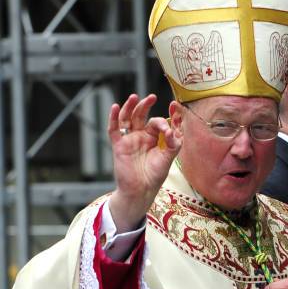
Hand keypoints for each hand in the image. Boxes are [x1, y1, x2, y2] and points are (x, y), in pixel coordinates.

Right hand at [108, 94, 181, 231]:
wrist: (141, 190)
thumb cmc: (154, 176)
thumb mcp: (168, 158)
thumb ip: (173, 144)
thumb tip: (171, 130)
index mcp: (152, 138)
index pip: (156, 122)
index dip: (162, 121)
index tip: (167, 128)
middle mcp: (140, 136)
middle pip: (140, 115)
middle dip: (145, 105)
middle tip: (152, 97)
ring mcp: (128, 140)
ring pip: (126, 118)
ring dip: (129, 107)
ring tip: (134, 97)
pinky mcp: (119, 145)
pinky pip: (113, 129)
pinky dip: (113, 118)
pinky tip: (115, 107)